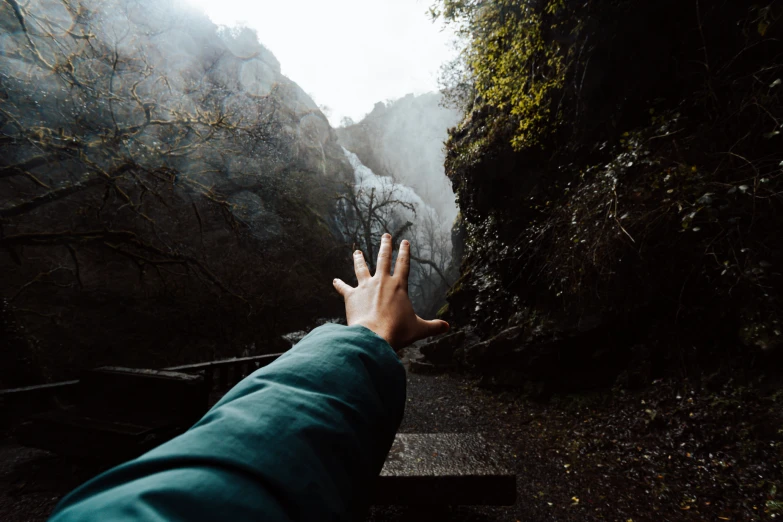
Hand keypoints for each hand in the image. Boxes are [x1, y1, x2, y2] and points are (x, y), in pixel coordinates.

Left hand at [333, 234, 448, 350]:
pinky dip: (339, 284)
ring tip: (357, 252)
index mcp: (399, 286)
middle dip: (385, 246)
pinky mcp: (351, 296)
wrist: (374, 336)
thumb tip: (447, 327)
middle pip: (383, 259)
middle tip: (385, 236)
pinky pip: (344, 288)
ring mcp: (365, 287)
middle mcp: (382, 281)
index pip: (403, 264)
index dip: (405, 252)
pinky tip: (334, 281)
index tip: (405, 242)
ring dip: (359, 259)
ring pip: (361, 268)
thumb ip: (433, 326)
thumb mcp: (419, 329)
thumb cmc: (397, 331)